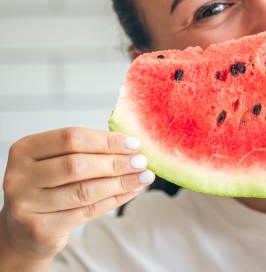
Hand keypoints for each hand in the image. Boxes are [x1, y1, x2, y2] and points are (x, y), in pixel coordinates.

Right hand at [0, 127, 154, 260]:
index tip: (134, 143)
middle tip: (141, 161)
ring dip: (120, 183)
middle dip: (115, 162)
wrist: (24, 228)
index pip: (71, 138)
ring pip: (84, 191)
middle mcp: (20, 176)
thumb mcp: (57, 161)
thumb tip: (131, 146)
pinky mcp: (40, 228)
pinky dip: (115, 200)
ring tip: (143, 177)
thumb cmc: (48, 186)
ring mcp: (26, 204)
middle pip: (76, 165)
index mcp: (25, 149)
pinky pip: (87, 211)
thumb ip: (87, 151)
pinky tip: (132, 191)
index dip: (106, 140)